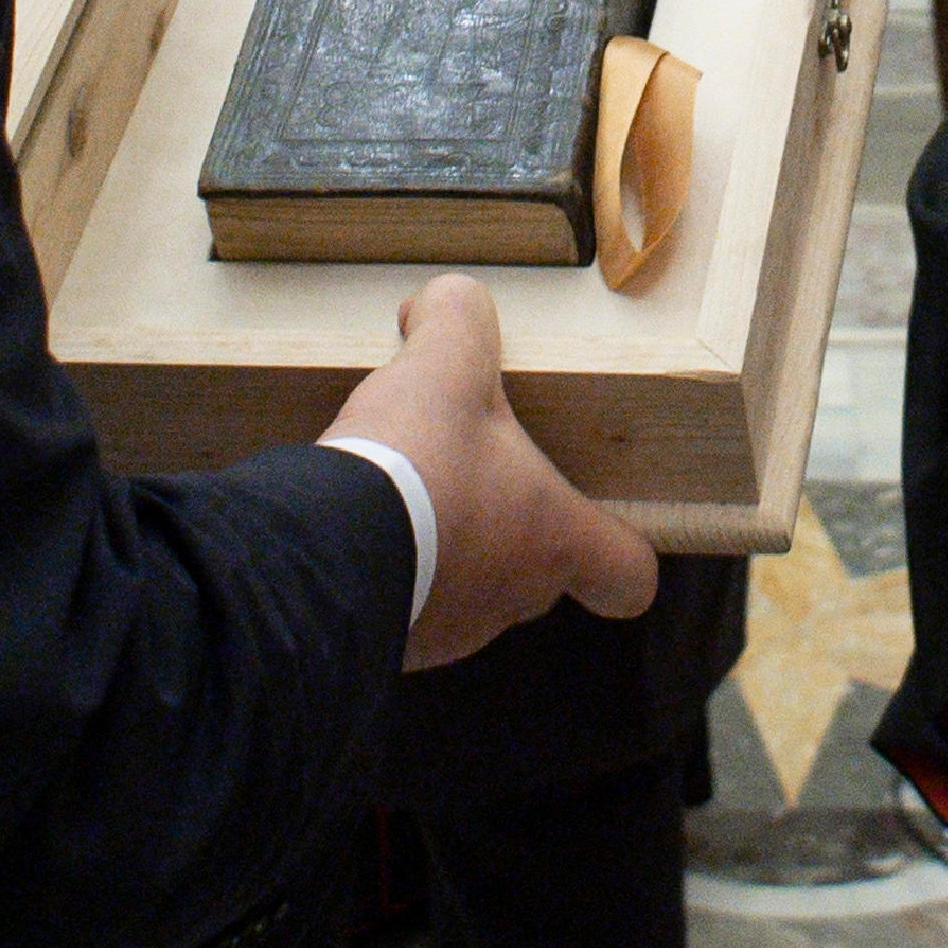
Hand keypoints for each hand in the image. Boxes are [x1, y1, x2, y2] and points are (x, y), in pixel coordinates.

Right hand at [324, 275, 659, 667]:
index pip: (628, 573)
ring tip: (403, 492)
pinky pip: (409, 605)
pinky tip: (362, 524)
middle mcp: (514, 597)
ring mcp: (452, 631)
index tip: (596, 515)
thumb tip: (448, 301)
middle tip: (469, 469)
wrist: (319, 550)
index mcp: (553, 538)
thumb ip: (461, 317)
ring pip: (469, 587)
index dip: (620, 544)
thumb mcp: (445, 362)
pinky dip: (394, 568)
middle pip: (540, 572)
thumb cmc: (411, 467)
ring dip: (446, 545)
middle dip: (508, 521)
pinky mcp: (393, 645)